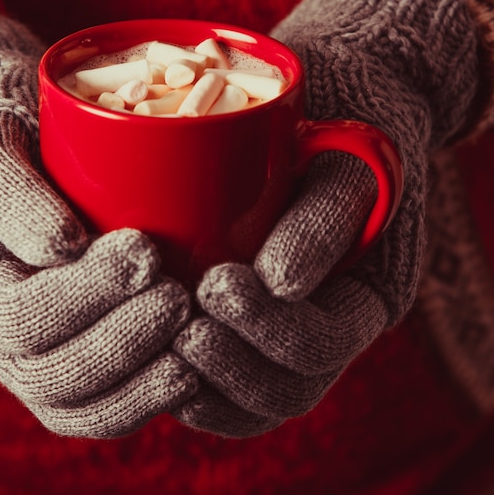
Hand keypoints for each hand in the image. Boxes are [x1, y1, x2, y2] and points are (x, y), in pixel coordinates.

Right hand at [0, 0, 196, 437]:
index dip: (84, 296)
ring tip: (194, 337)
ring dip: (143, 383)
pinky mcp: (82, 352)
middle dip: (121, 344)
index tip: (145, 249)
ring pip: (82, 408)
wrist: (16, 145)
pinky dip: (151, 392)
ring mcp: (40, 353)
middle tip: (179, 297)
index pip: (18, 319)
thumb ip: (7, 188)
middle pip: (52, 380)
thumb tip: (63, 248)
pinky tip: (195, 363)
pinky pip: (109, 403)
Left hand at [173, 0, 481, 435]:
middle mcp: (321, 322)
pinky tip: (148, 349)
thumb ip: (329, 212)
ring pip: (247, 400)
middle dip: (230, 366)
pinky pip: (216, 381)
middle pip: (284, 389)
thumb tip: (280, 280)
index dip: (271, 332)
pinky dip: (183, 379)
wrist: (330, 108)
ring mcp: (280, 326)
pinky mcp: (240, 319)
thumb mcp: (350, 154)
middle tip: (182, 325)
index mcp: (361, 293)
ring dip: (202, 382)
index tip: (217, 283)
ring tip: (162, 339)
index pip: (323, 345)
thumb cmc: (342, 126)